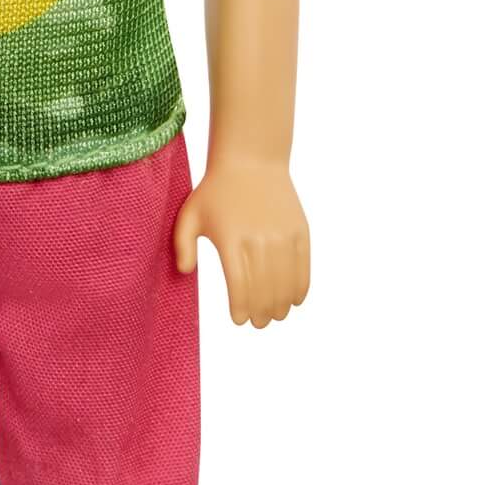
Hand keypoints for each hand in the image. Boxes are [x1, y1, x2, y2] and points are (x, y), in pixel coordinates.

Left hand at [173, 158, 309, 327]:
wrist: (251, 161)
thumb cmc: (215, 191)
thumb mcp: (190, 215)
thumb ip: (182, 245)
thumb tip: (184, 272)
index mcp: (230, 239)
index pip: (239, 285)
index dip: (241, 308)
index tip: (239, 320)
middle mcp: (259, 239)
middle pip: (264, 289)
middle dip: (262, 313)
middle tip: (258, 323)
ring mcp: (282, 235)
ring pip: (285, 282)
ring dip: (281, 305)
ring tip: (275, 315)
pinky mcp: (300, 230)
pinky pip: (303, 267)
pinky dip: (301, 287)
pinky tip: (295, 300)